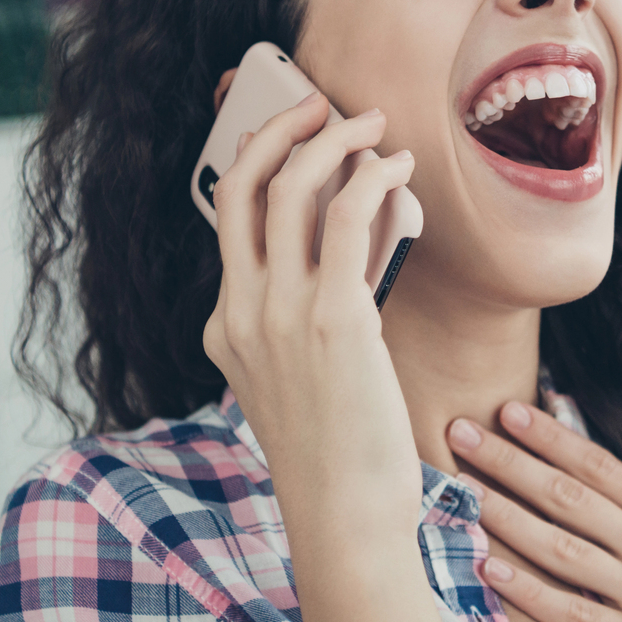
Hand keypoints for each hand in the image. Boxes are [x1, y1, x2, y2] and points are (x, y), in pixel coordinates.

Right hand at [202, 95, 420, 531]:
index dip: (258, 162)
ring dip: (336, 140)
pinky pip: (345, 218)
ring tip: (374, 126)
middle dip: (281, 127)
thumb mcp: (300, 383)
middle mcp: (241, 312)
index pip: (229, 221)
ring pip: (294, 188)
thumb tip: (352, 260)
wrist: (345, 518)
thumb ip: (306, 325)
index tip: (293, 134)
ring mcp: (280, 314)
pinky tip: (397, 169)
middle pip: (245, 186)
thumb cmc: (339, 457)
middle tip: (321, 103)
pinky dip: (372, 178)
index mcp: (225, 328)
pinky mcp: (333, 319)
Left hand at [447, 401, 621, 621]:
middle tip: (458, 431)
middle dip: (509, 461)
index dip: (551, 435)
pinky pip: (574, 613)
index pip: (601, 464)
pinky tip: (491, 568)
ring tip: (460, 489)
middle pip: (568, 495)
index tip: (511, 408)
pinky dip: (529, 590)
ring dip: (505, 514)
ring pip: (561, 546)